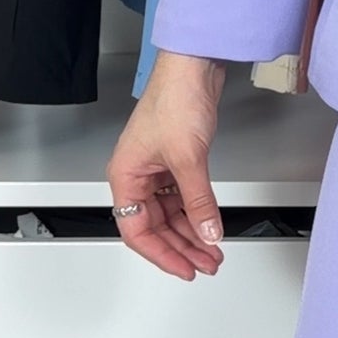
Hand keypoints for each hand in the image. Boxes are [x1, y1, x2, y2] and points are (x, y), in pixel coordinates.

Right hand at [106, 51, 227, 280]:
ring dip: (192, 233)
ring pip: (171, 214)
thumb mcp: (189, 159)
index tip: (183, 269)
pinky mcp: (176, 161)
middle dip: (181, 247)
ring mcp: (157, 169)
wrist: (194, 68)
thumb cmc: (175, 99)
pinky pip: (183, 198)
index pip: (137, 230)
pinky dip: (197, 214)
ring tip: (212, 251)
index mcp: (125, 176)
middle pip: (155, 226)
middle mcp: (137, 175)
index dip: (161, 254)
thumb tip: (207, 232)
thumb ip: (199, 201)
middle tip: (205, 264)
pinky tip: (210, 226)